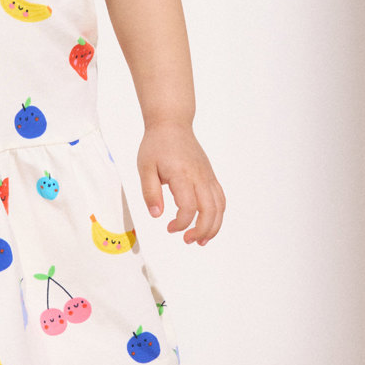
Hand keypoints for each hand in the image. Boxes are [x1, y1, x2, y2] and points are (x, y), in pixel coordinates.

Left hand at [136, 122, 225, 245]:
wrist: (172, 124)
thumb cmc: (157, 145)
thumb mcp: (145, 168)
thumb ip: (150, 192)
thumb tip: (156, 214)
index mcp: (182, 175)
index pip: (188, 207)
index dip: (181, 223)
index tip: (168, 227)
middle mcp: (199, 176)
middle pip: (210, 210)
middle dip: (201, 230)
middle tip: (188, 240)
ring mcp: (208, 176)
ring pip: (219, 206)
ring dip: (213, 226)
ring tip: (201, 240)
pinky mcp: (210, 176)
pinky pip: (220, 198)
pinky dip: (218, 214)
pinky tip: (208, 223)